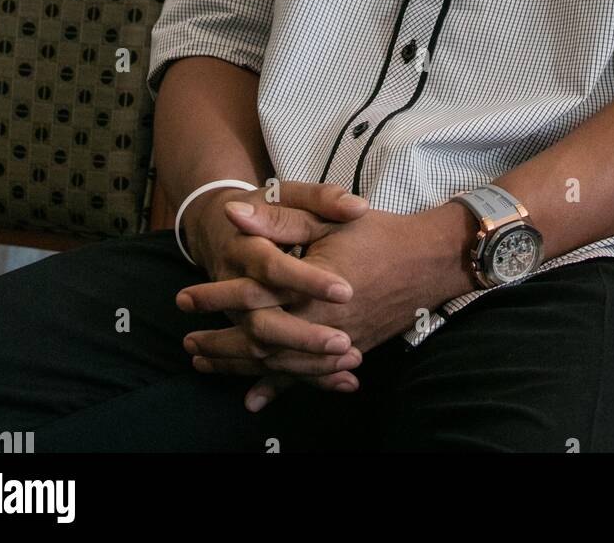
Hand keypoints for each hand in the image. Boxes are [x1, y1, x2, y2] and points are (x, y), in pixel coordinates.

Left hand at [181, 200, 475, 410]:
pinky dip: (279, 388)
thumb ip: (278, 217)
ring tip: (207, 364)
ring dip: (239, 367)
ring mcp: (336, 343)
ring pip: (278, 365)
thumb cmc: (378, 232)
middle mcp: (320, 323)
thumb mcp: (327, 215)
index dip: (214, 299)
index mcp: (309, 287)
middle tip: (187, 344)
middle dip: (219, 344)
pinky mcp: (350, 351)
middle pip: (257, 341)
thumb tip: (233, 213)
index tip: (185, 300)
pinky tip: (255, 400)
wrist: (428, 259)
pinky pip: (307, 377)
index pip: (250, 297)